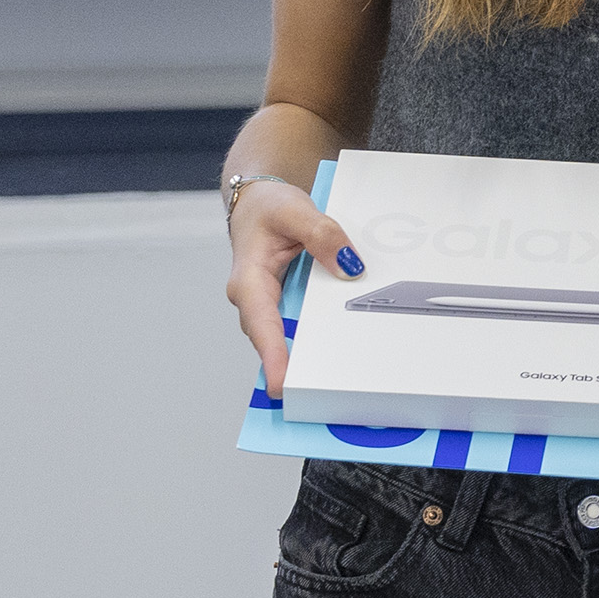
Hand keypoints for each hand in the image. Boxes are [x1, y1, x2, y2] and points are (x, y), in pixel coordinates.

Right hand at [224, 178, 360, 399]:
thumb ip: (323, 235)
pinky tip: (341, 347)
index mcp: (249, 281)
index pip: (261, 323)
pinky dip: (316, 337)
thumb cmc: (268, 208)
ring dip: (307, 357)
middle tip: (319, 394)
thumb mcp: (295, 210)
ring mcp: (268, 307)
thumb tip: (349, 266)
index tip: (281, 384)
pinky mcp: (283, 306)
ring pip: (287, 338)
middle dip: (294, 368)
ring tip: (335, 380)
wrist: (256, 202)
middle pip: (274, 341)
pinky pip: (298, 327)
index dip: (272, 355)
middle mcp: (255, 301)